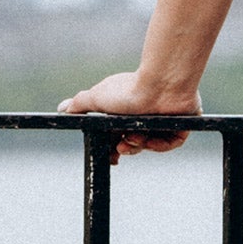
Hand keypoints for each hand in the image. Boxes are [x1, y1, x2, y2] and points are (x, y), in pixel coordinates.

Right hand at [57, 72, 202, 160]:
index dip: (112, 150)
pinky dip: (160, 144)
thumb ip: (79, 104)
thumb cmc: (129, 89)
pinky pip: (169, 143)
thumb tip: (62, 109)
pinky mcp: (180, 126)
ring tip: (135, 136)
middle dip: (125, 149)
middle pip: (133, 144)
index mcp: (126, 112)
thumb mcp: (97, 97)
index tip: (109, 159)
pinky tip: (151, 138)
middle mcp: (144, 117)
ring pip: (149, 144)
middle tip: (119, 151)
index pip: (118, 137)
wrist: (160, 85)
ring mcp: (163, 122)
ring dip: (139, 144)